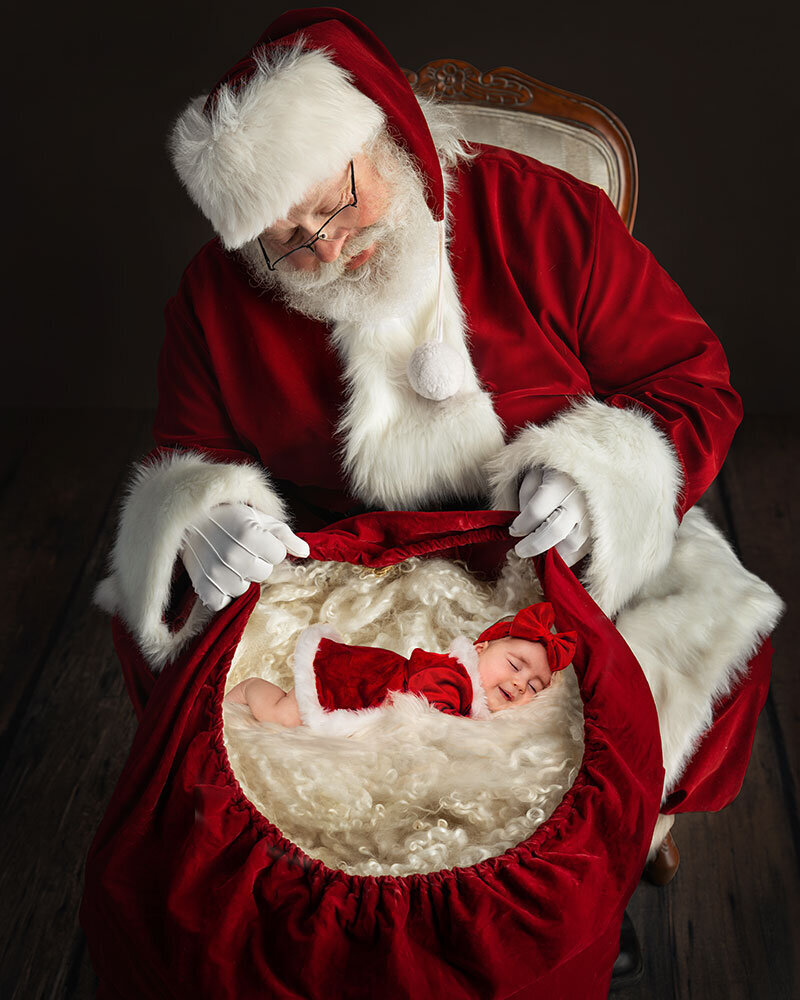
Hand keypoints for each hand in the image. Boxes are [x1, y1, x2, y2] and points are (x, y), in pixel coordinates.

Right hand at [179, 503, 309, 611]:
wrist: (188, 519)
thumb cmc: (228, 516)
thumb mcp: (259, 517)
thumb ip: (285, 535)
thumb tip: (306, 553)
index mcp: (249, 534)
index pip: (278, 556)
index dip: (270, 547)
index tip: (256, 539)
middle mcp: (232, 554)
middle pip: (263, 574)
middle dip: (257, 562)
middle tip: (240, 550)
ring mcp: (215, 571)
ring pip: (243, 589)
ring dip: (239, 578)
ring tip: (227, 562)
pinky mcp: (202, 584)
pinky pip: (221, 602)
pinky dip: (221, 594)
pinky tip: (217, 577)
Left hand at [509, 468, 590, 566]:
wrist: (595, 466)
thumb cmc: (559, 469)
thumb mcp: (537, 473)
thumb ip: (527, 496)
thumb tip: (522, 526)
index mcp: (560, 483)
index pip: (536, 511)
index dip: (521, 525)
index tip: (513, 530)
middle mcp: (579, 500)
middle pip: (554, 531)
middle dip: (533, 545)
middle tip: (520, 550)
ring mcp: (594, 515)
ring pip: (572, 544)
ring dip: (553, 553)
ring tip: (541, 551)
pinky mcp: (604, 527)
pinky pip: (586, 549)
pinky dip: (570, 556)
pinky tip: (558, 553)